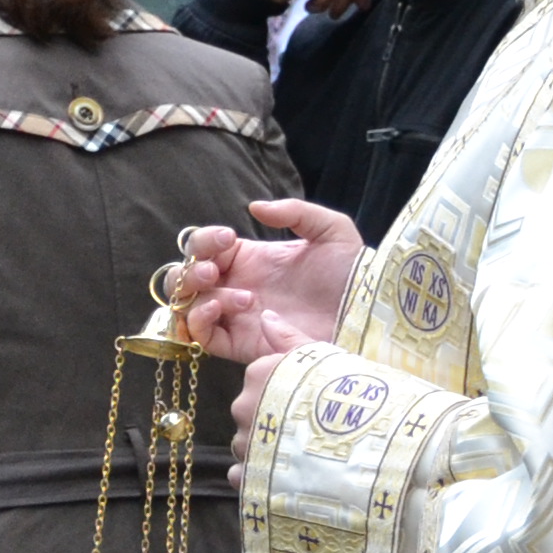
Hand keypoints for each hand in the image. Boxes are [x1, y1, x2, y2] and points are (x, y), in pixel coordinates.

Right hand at [178, 200, 359, 368]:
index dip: (205, 240)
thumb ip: (295, 211)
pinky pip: (200, 337)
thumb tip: (255, 207)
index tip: (228, 238)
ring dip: (195, 294)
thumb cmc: (355, 277)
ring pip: (186, 306)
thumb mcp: (332, 231)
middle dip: (190, 269)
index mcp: (251, 260)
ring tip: (234, 294)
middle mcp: (237, 287)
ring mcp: (237, 318)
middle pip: (185, 278)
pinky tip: (223, 308)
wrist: (367, 319)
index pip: (206, 247)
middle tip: (215, 269)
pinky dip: (199, 320)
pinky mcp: (241, 345)